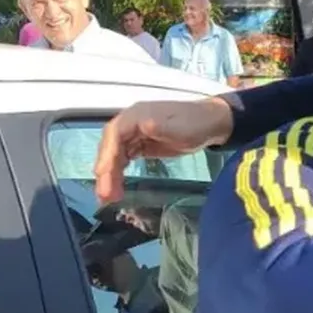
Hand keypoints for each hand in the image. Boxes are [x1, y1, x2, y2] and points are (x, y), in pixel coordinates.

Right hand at [93, 98, 234, 204]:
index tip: (102, 175)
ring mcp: (135, 134)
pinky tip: (117, 187)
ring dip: (110, 176)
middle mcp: (131, 123)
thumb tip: (144, 125)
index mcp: (136, 115)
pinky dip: (118, 173)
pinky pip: (124, 158)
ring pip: (115, 155)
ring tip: (109, 198)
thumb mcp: (178, 126)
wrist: (210, 123)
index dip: (106, 155)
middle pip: (110, 147)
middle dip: (105, 171)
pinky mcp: (141, 144)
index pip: (113, 134)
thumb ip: (159, 126)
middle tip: (105, 195)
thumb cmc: (195, 123)